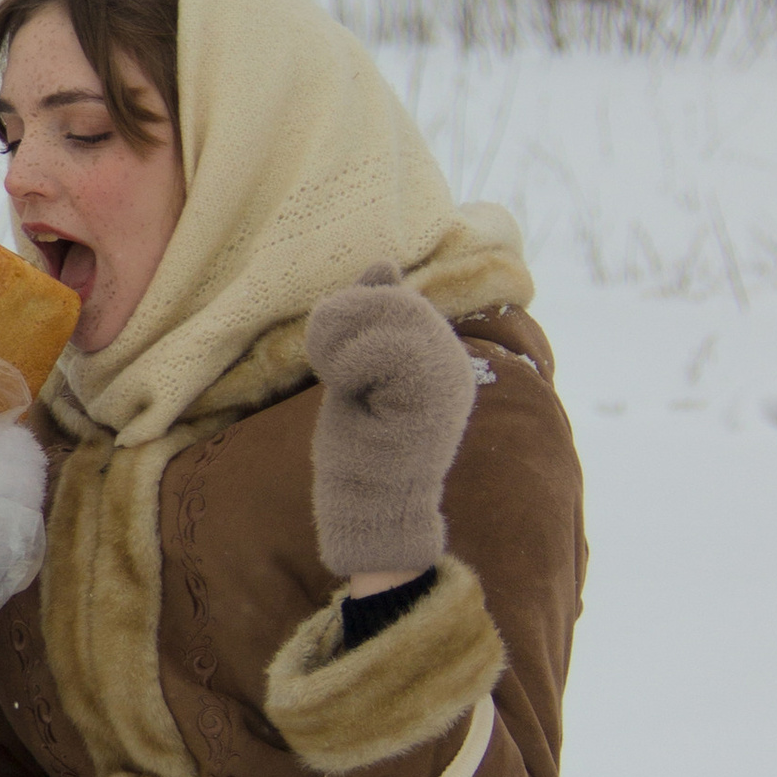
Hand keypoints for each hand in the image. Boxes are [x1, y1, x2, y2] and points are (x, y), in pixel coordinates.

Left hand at [302, 264, 478, 581]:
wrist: (369, 511)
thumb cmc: (361, 451)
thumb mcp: (359, 372)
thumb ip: (371, 324)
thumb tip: (383, 264)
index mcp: (439, 358)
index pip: (399, 299)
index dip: (355, 308)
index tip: (327, 344)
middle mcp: (453, 365)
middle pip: (399, 301)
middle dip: (346, 315)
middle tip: (322, 353)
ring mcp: (448, 380)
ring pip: (395, 314)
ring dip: (344, 335)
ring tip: (333, 371)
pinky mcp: (434, 397)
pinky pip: (391, 345)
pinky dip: (352, 356)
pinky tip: (345, 385)